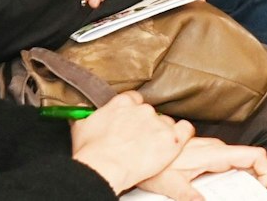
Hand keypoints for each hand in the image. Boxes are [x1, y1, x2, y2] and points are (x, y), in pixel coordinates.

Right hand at [67, 91, 195, 193]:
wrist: (104, 167)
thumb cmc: (92, 152)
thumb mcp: (80, 125)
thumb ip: (85, 113)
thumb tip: (80, 107)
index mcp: (123, 102)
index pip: (135, 100)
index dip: (134, 113)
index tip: (132, 123)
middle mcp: (143, 109)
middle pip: (151, 113)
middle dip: (147, 125)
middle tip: (140, 141)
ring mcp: (158, 123)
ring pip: (167, 122)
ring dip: (162, 133)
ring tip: (153, 148)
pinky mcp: (171, 139)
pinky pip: (186, 129)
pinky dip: (183, 134)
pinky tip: (176, 141)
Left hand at [133, 137, 266, 200]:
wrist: (136, 149)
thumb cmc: (152, 164)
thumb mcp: (172, 185)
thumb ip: (192, 197)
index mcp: (214, 154)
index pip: (254, 155)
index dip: (266, 171)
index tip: (263, 188)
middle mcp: (215, 148)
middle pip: (248, 161)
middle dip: (252, 180)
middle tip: (243, 196)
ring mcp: (209, 148)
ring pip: (236, 162)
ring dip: (238, 179)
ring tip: (226, 194)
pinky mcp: (202, 151)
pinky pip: (224, 163)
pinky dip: (226, 176)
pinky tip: (213, 189)